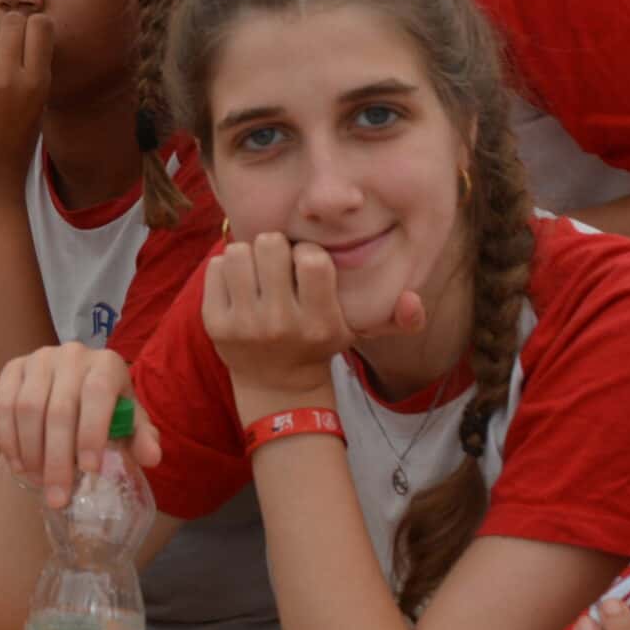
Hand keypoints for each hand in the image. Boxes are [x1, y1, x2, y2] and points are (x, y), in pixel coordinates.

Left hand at [0, 13, 51, 200]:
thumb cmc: (14, 148)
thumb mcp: (37, 108)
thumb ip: (32, 70)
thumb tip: (23, 29)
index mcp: (37, 84)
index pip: (40, 25)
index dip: (36, 28)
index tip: (32, 40)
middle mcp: (8, 78)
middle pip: (11, 22)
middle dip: (13, 29)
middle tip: (10, 48)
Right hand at [0, 343, 161, 509]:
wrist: (75, 390)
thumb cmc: (108, 411)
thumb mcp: (130, 423)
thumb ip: (142, 438)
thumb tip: (151, 457)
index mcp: (106, 364)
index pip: (97, 394)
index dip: (92, 432)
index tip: (90, 470)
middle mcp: (72, 354)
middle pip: (59, 409)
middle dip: (57, 459)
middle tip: (57, 496)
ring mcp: (38, 359)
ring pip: (27, 408)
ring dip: (31, 453)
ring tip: (38, 483)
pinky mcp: (12, 368)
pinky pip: (3, 405)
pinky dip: (8, 440)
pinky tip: (18, 466)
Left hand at [202, 234, 387, 417]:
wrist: (276, 385)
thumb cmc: (318, 343)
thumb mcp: (358, 331)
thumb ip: (397, 318)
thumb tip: (414, 300)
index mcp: (319, 322)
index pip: (312, 258)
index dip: (308, 253)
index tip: (307, 267)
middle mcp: (280, 324)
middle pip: (270, 245)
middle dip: (275, 248)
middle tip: (278, 265)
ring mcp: (244, 325)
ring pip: (238, 252)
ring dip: (249, 256)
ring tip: (258, 274)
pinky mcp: (215, 324)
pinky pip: (215, 268)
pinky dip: (227, 271)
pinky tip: (240, 287)